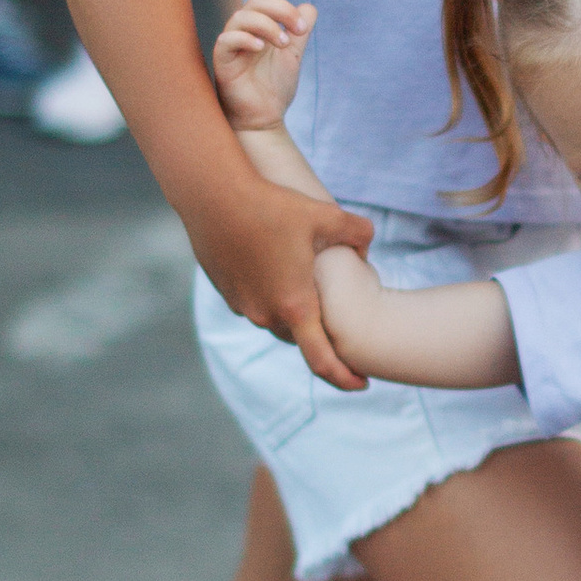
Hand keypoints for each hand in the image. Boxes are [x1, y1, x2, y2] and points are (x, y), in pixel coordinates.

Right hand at [191, 169, 374, 393]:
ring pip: (276, 318)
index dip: (345, 377)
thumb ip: (357, 232)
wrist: (213, 195)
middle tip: (340, 320)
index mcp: (294, 306)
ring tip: (304, 283)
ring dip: (291, 309)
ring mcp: (242, 305)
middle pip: (300, 336)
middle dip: (319, 333)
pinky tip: (274, 265)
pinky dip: (270, 293)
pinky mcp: (225, 292)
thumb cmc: (271, 206)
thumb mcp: (325, 215)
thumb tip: (367, 245)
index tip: (362, 384)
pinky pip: (256, 302)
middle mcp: (266, 314)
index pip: (322, 360)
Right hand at [211, 0, 312, 130]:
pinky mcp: (222, 61)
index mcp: (258, 24)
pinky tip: (261, 48)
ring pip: (241, 16)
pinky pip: (227, 40)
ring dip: (268, 24)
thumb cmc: (272, 86)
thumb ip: (300, 31)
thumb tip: (309, 6)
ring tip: (285, 44)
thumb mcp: (293, 55)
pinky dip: (245, 39)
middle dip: (282, 9)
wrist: (263, 119)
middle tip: (301, 30)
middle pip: (256, 0)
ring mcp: (231, 44)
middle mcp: (243, 29)